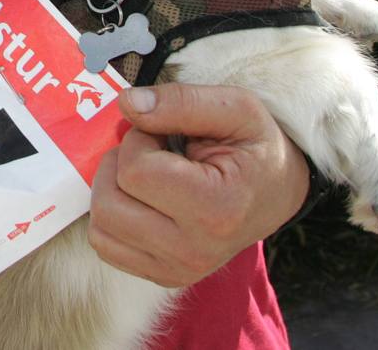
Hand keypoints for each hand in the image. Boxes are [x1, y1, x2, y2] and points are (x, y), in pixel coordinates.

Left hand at [87, 83, 307, 286]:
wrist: (276, 191)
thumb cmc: (255, 146)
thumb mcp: (234, 108)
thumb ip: (180, 101)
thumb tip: (126, 103)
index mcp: (217, 209)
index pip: (135, 171)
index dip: (140, 139)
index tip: (166, 135)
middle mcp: (194, 250)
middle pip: (109, 204)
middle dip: (120, 164)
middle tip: (152, 152)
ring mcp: (177, 269)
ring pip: (101, 228)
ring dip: (112, 190)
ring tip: (146, 175)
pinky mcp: (163, 276)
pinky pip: (106, 246)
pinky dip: (112, 216)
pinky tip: (141, 198)